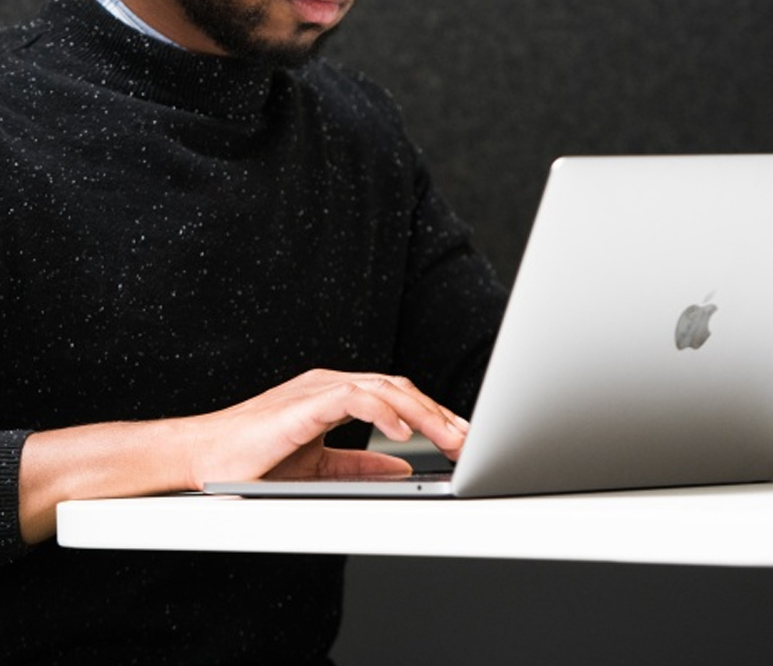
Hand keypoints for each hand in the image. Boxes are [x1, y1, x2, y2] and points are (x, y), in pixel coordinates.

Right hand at [19, 370, 468, 543]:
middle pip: (401, 390)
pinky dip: (384, 412)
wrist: (200, 458)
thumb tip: (403, 468)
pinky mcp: (304, 402)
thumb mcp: (321, 465)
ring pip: (386, 390)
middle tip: (471, 442)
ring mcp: (318, 389)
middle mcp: (331, 384)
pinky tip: (405, 434)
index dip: (434, 417)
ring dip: (424, 416)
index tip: (463, 440)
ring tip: (451, 439)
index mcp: (337, 395)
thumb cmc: (252, 460)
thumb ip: (361, 465)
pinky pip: (355, 397)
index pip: (398, 398)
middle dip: (440, 415)